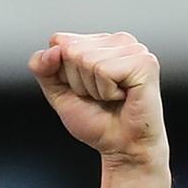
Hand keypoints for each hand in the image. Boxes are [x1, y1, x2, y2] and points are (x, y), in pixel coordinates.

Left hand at [27, 32, 167, 167]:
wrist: (121, 147)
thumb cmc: (96, 120)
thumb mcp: (57, 92)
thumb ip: (42, 68)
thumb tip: (53, 50)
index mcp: (98, 42)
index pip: (58, 42)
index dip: (62, 73)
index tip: (83, 88)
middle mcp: (117, 40)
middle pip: (70, 51)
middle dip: (78, 82)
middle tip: (100, 97)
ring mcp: (133, 49)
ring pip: (86, 60)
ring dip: (93, 89)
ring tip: (111, 98)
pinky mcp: (145, 62)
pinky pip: (104, 70)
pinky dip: (106, 92)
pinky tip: (122, 97)